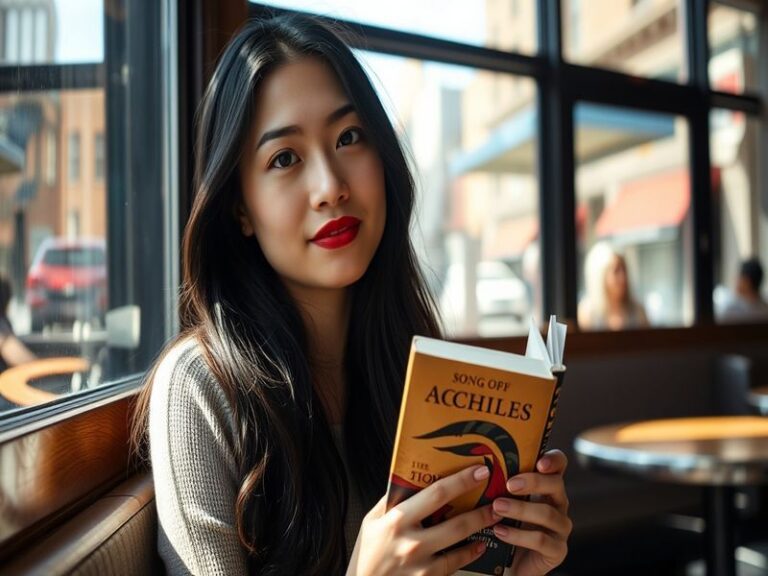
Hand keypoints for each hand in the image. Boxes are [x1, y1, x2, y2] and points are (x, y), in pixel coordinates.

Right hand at [347, 465, 501, 575]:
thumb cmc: (366, 555)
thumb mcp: (370, 522)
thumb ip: (389, 501)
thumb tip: (407, 479)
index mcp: (396, 519)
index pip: (436, 494)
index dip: (461, 481)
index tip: (479, 471)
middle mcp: (411, 541)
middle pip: (456, 521)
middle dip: (481, 508)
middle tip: (497, 497)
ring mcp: (420, 563)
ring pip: (459, 542)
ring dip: (480, 528)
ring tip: (494, 517)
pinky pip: (454, 564)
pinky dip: (470, 553)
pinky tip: (479, 545)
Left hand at [492, 450, 571, 575]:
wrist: (509, 563)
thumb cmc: (505, 523)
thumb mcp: (502, 499)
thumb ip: (498, 483)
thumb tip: (474, 464)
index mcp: (547, 486)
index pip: (559, 465)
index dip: (553, 460)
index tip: (538, 462)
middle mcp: (558, 504)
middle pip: (556, 485)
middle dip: (533, 482)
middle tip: (509, 485)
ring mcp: (560, 528)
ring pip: (547, 513)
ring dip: (520, 509)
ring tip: (497, 507)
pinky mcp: (557, 550)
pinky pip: (541, 540)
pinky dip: (518, 535)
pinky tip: (500, 531)